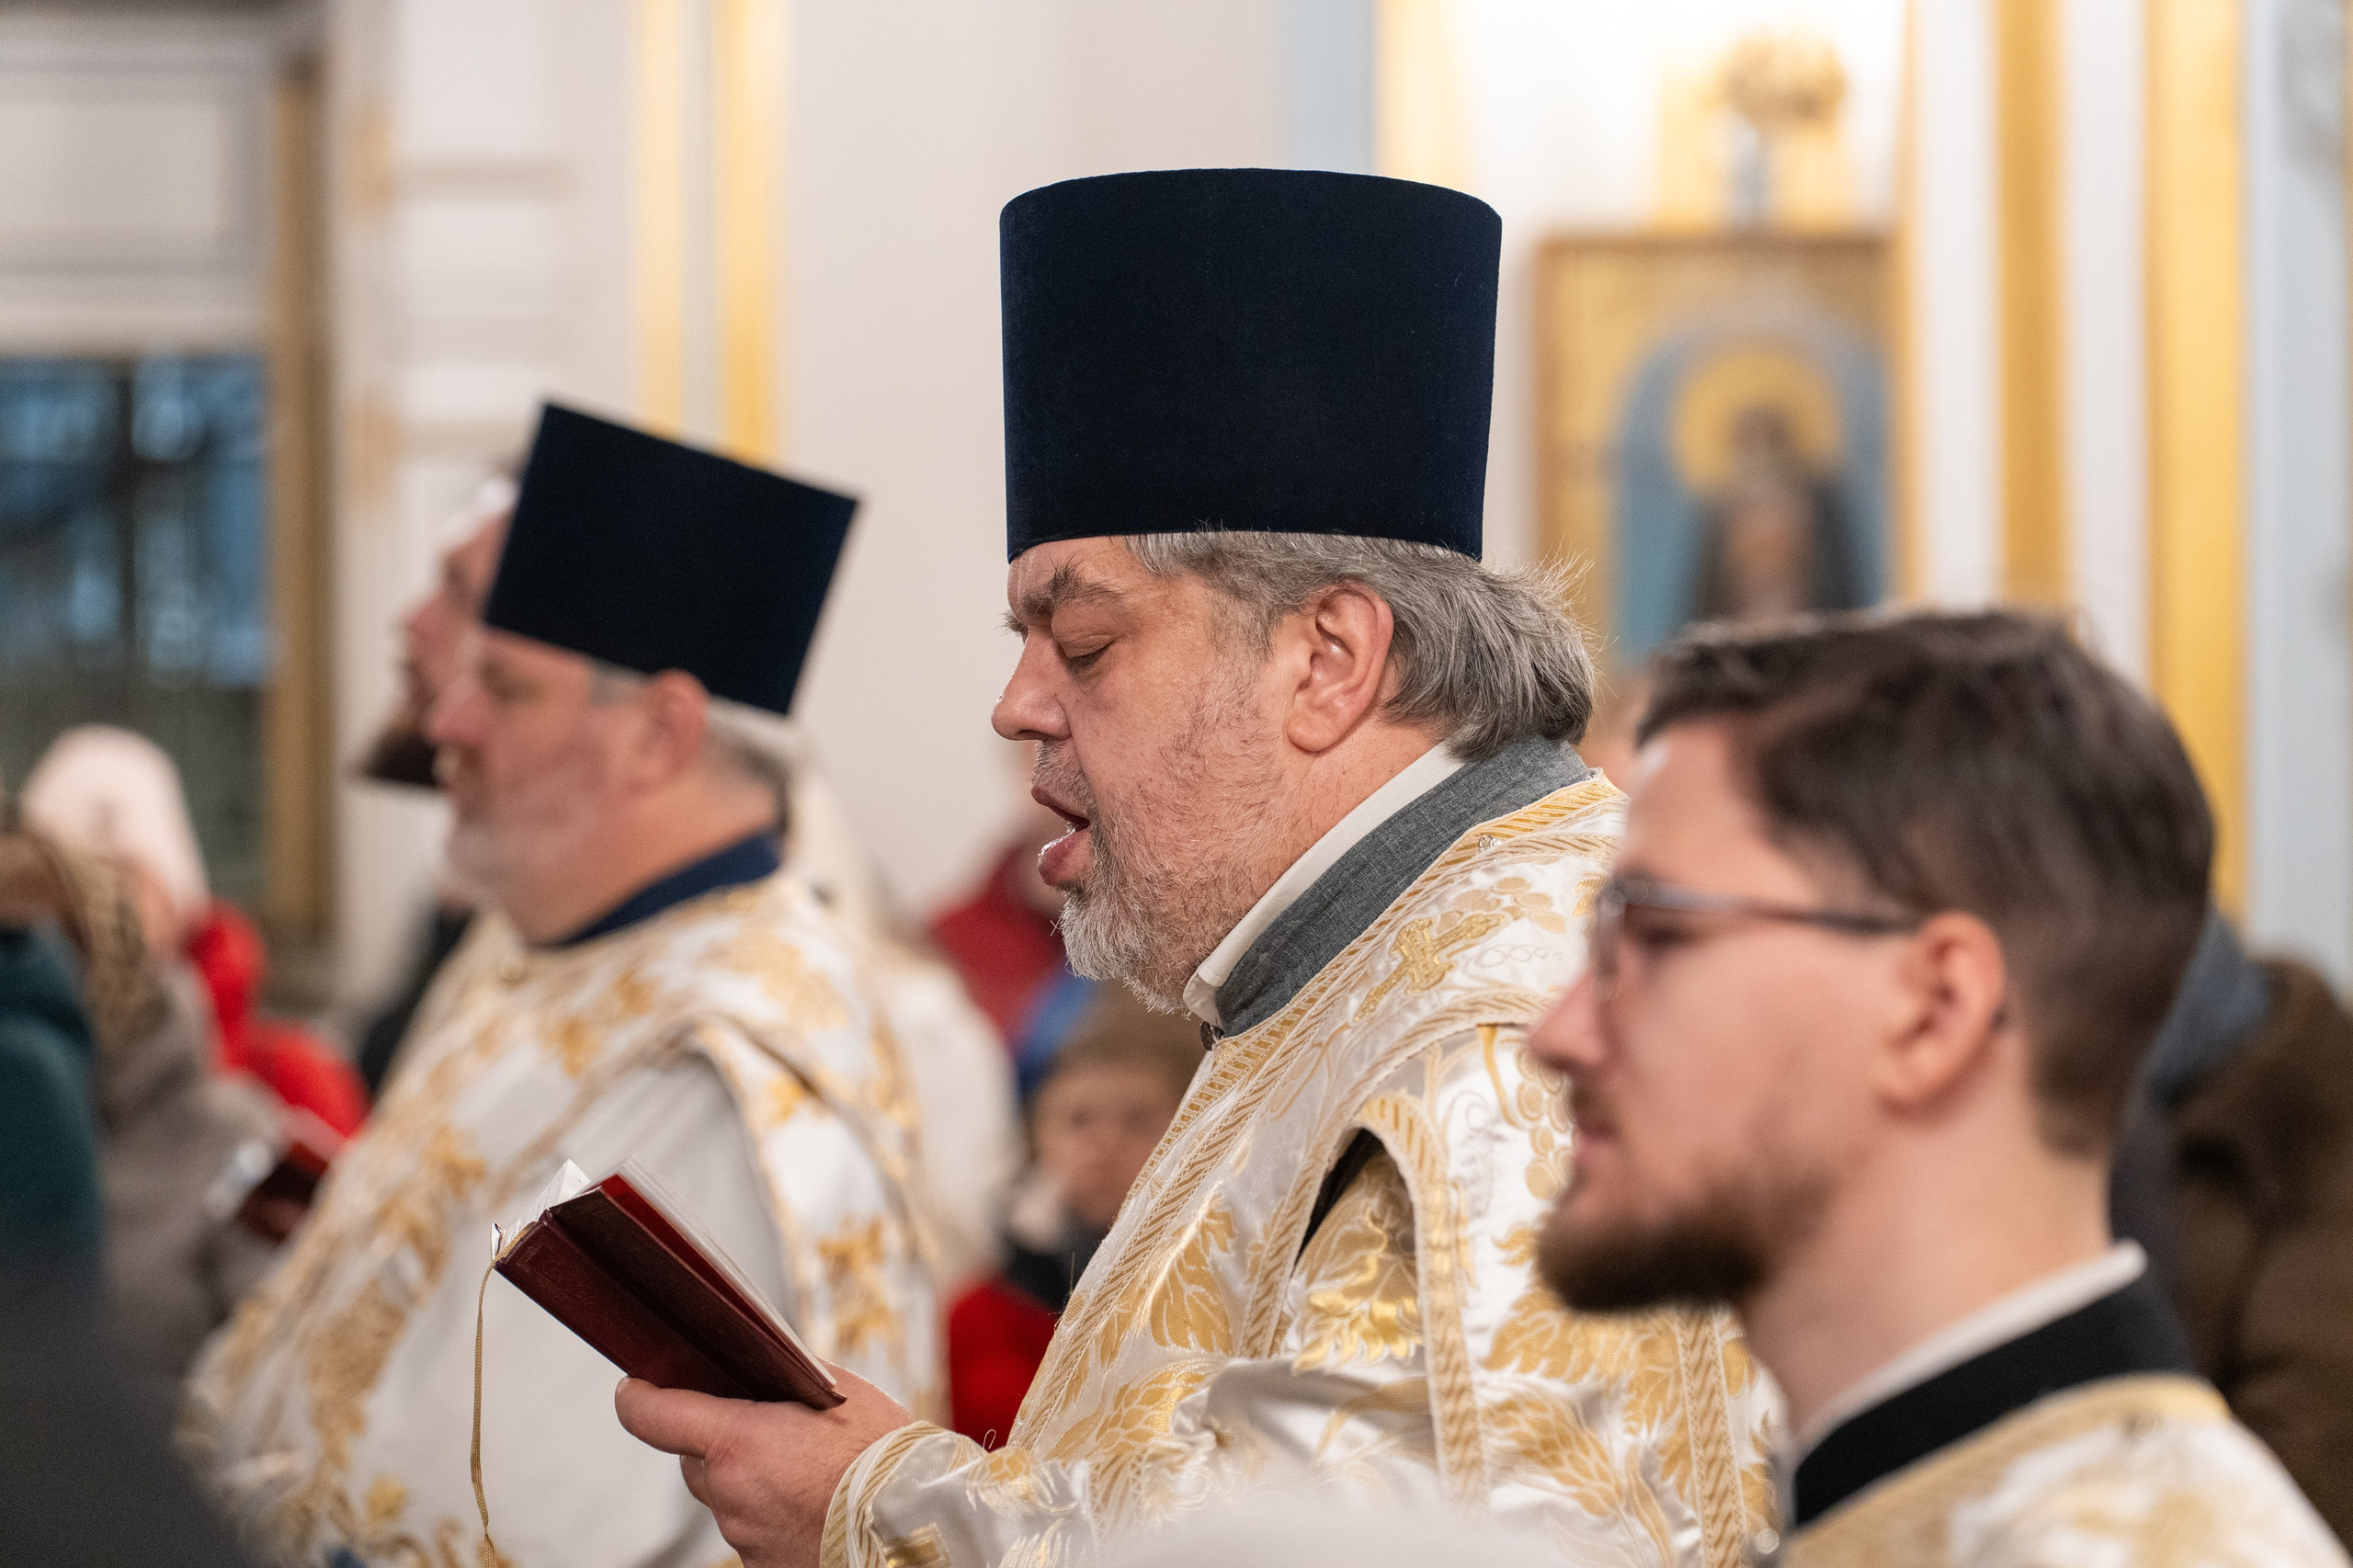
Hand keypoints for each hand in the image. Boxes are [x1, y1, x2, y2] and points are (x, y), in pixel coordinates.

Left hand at [614, 1369, 914, 1567]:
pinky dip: (774, 1517)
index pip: (655, 1417)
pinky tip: (814, 1505)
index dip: (638, 1398)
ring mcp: (745, 1539)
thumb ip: (783, 1379)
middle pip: (697, 1461)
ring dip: (753, 1483)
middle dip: (720, 1444)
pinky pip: (754, 1532)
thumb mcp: (838, 1391)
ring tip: (810, 1472)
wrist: (917, 1523)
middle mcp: (731, 1496)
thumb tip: (761, 1369)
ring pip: (728, 1499)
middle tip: (768, 1430)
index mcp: (738, 1443)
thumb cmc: (883, 1454)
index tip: (634, 1387)